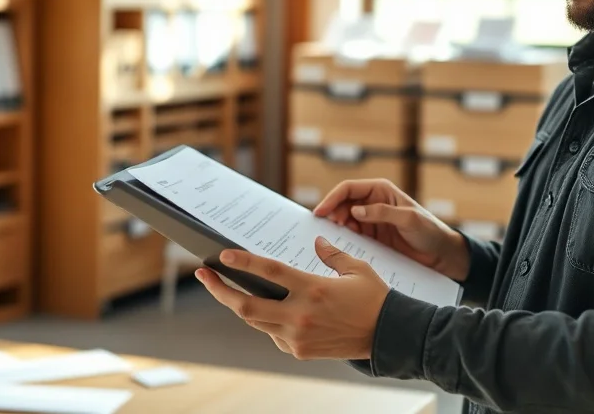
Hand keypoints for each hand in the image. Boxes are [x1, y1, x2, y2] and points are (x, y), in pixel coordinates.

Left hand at [196, 237, 388, 359]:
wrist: (390, 336)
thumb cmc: (375, 299)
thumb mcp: (357, 269)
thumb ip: (332, 254)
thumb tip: (317, 242)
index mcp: (312, 289)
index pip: (269, 273)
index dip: (243, 264)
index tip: (222, 257)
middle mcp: (300, 315)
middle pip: (246, 305)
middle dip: (220, 291)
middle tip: (204, 276)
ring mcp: (298, 336)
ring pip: (256, 321)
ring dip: (239, 306)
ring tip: (227, 291)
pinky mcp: (301, 351)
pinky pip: (274, 335)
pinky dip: (268, 322)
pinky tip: (271, 311)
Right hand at [313, 179, 470, 281]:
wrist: (441, 254)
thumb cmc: (430, 231)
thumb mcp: (409, 220)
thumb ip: (382, 213)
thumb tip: (355, 210)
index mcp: (381, 190)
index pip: (349, 188)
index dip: (332, 198)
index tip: (320, 212)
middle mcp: (373, 201)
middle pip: (343, 203)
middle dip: (332, 213)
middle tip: (326, 228)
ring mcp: (371, 219)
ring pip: (344, 219)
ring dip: (337, 226)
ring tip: (332, 237)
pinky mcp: (372, 236)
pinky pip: (352, 234)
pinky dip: (344, 237)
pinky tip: (341, 244)